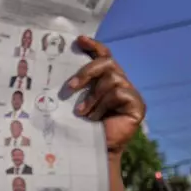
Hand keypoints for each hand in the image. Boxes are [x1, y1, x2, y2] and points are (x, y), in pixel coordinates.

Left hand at [68, 36, 144, 156]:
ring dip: (93, 97)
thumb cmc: (80, 127)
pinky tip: (97, 117)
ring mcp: (130, 93)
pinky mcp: (137, 104)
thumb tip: (53, 68)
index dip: (93, 46)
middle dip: (86, 72)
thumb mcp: (74, 102)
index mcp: (104, 80)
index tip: (79, 40)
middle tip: (70, 87)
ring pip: (111, 79)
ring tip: (84, 113)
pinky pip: (119, 93)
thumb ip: (74, 86)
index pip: (103, 55)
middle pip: (107, 62)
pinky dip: (103, 104)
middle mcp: (119, 83)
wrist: (91, 151)